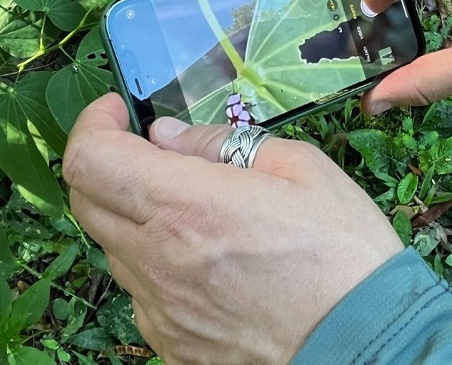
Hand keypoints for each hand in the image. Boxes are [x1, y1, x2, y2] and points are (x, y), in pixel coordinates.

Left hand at [63, 93, 402, 363]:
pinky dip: (153, 255)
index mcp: (186, 207)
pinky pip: (141, 285)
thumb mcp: (296, 167)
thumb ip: (219, 143)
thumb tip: (164, 135)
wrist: (365, 345)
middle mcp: (157, 260)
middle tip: (149, 149)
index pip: (91, 159)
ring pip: (112, 243)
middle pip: (87, 199)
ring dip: (133, 210)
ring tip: (188, 204)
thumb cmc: (341, 249)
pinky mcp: (170, 340)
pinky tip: (201, 254)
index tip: (118, 110)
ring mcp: (159, 308)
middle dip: (106, 161)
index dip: (93, 124)